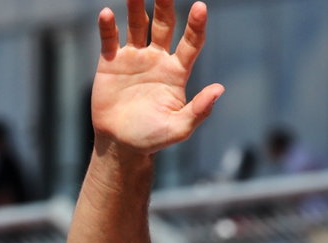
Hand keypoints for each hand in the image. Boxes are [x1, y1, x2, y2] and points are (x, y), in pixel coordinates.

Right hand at [91, 0, 222, 156]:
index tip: (200, 7)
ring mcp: (134, 58)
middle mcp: (157, 59)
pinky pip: (110, 39)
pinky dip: (108, 26)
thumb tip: (219, 90)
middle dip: (165, 6)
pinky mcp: (111, 62)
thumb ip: (198, 110)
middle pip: (163, 25)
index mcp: (177, 72)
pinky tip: (108, 14)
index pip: (191, 43)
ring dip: (136, 7)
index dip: (196, 26)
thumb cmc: (152, 138)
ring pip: (137, 25)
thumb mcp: (178, 128)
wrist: (120, 144)